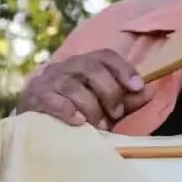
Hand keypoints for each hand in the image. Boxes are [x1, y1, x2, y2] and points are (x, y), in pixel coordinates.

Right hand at [17, 50, 153, 127]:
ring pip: (72, 85)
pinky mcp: (33, 98)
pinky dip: (68, 110)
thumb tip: (148, 92)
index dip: (123, 69)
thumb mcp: (106, 108)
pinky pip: (51, 99)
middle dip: (109, 92)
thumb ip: (126, 101)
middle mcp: (66, 67)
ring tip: (98, 126)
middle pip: (90, 68)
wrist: (36, 126)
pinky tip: (79, 122)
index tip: (138, 87)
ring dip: (90, 106)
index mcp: (85, 65)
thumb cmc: (77, 115)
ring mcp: (48, 81)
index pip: (105, 56)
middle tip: (115, 114)